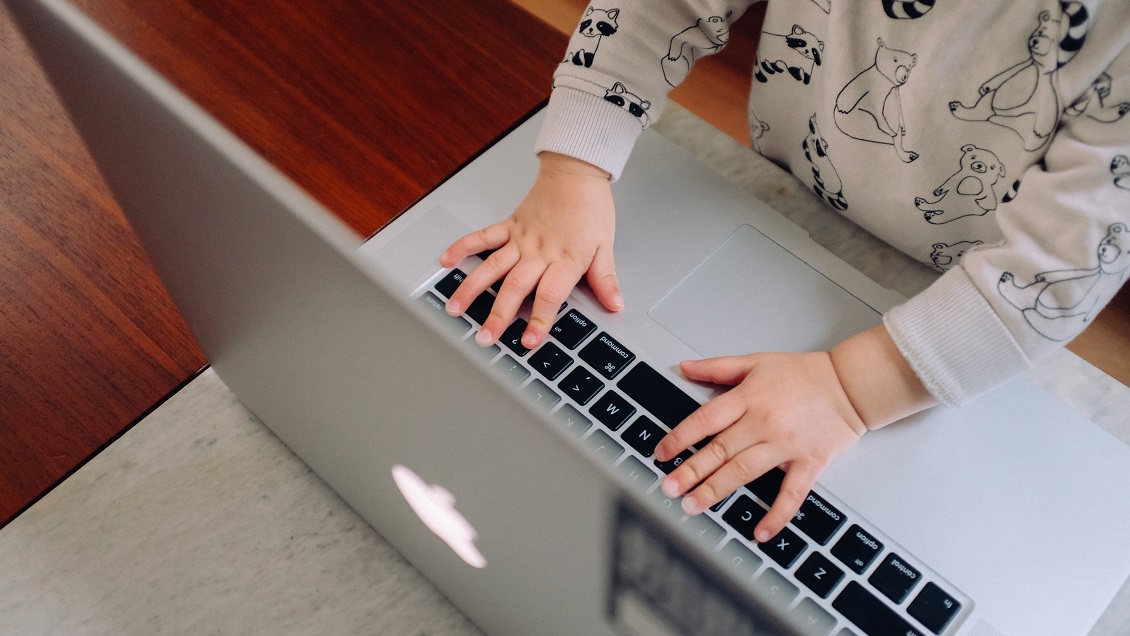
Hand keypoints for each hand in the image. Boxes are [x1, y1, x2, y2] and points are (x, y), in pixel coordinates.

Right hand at [440, 152, 621, 347]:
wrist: (576, 171)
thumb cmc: (591, 207)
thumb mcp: (605, 245)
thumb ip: (605, 279)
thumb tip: (615, 304)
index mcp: (564, 259)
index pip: (549, 295)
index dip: (539, 319)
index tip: (529, 340)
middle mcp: (539, 252)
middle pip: (515, 287)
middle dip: (498, 315)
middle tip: (485, 336)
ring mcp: (520, 239)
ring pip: (492, 267)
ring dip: (472, 289)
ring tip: (455, 308)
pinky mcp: (509, 225)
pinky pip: (482, 237)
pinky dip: (462, 247)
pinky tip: (445, 261)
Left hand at [653, 326, 935, 542]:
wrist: (850, 384)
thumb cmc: (804, 373)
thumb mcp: (756, 361)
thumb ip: (718, 367)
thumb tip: (684, 368)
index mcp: (748, 398)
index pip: (705, 420)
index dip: (680, 438)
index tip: (661, 454)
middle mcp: (763, 423)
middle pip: (720, 450)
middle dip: (690, 472)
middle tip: (668, 488)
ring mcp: (786, 445)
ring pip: (744, 472)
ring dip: (716, 490)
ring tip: (693, 505)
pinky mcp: (809, 463)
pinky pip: (791, 494)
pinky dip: (776, 515)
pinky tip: (760, 532)